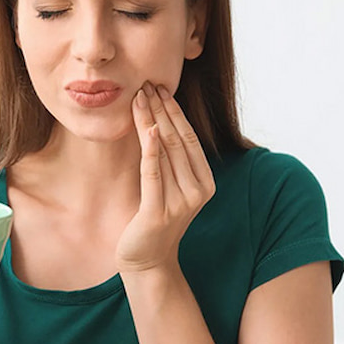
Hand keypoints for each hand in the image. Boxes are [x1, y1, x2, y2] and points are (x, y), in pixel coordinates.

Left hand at [115, 81, 215, 273]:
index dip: (174, 111)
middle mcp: (198, 191)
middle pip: (177, 140)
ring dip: (150, 120)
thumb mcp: (168, 185)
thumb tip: (158, 121)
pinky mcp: (158, 213)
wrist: (147, 260)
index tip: (160, 87)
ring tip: (138, 97)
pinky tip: (145, 128)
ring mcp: (180, 203)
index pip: (189, 138)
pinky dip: (149, 150)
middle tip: (147, 84)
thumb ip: (171, 160)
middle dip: (161, 109)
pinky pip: (153, 174)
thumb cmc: (156, 218)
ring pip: (164, 151)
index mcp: (205, 182)